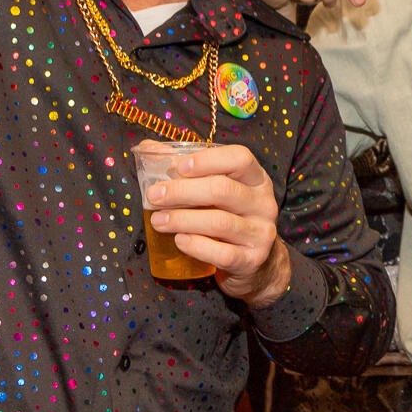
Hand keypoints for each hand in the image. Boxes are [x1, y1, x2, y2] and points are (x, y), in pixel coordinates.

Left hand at [145, 142, 288, 305]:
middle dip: (182, 191)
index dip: (207, 160)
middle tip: (154, 196)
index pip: (239, 158)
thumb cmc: (228, 216)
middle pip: (223, 189)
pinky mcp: (253, 259)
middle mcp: (263, 203)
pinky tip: (180, 240)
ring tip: (158, 221)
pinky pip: (223, 253)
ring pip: (220, 222)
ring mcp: (261, 232)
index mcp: (256, 179)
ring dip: (182, 219)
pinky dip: (197, 246)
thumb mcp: (215, 189)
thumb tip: (148, 150)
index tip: (178, 167)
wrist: (255, 261)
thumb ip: (185, 169)